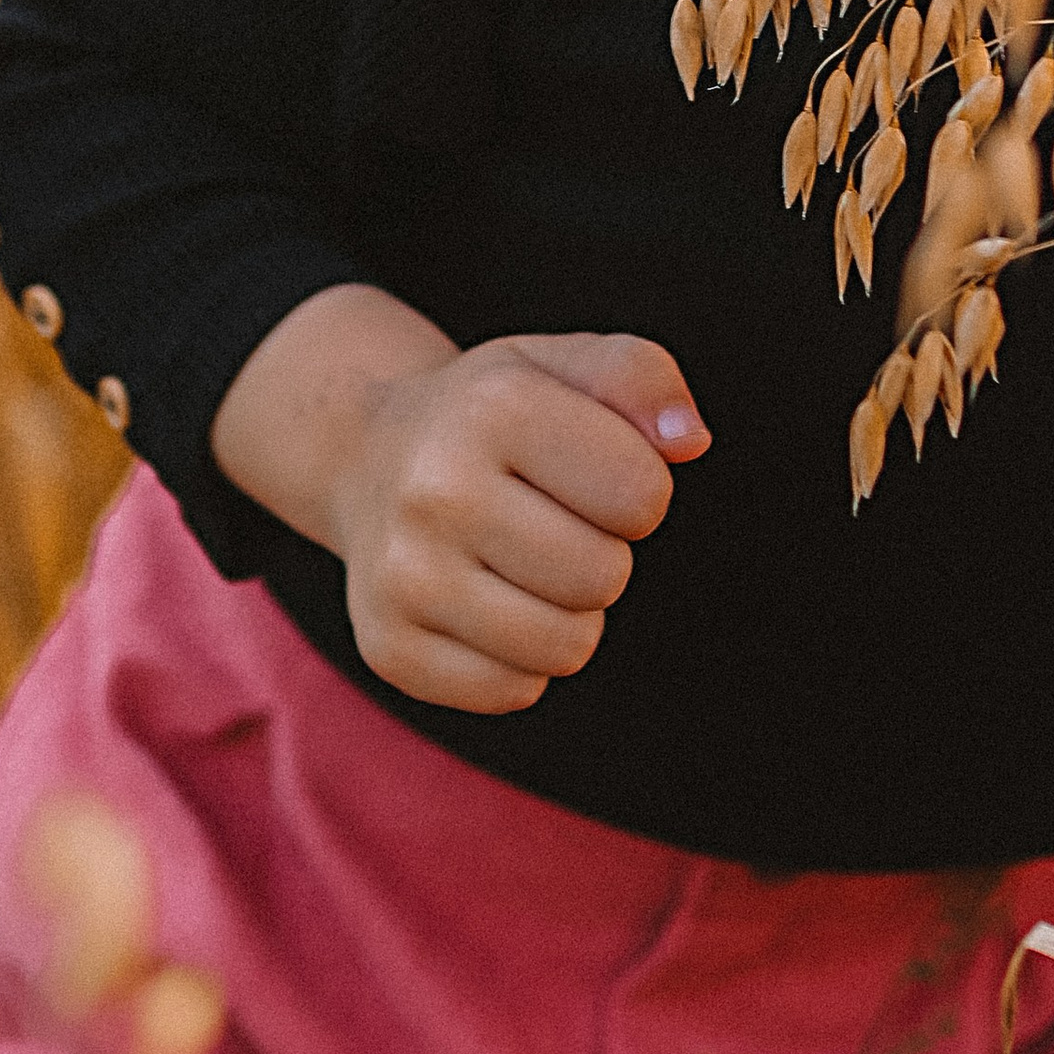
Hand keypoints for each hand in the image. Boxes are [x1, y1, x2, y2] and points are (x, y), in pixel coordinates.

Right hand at [209, 285, 707, 713]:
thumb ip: (642, 378)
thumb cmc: (492, 414)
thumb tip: (689, 439)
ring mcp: (403, 576)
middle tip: (551, 520)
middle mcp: (435, 491)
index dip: (638, 489)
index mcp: (493, 407)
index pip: (642, 496)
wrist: (365, 453)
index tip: (591, 472)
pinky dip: (520, 659)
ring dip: (569, 613)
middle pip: (603, 577)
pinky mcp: (390, 648)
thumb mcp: (563, 363)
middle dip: (601, 553)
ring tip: (523, 562)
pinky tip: (484, 601)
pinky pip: (514, 690)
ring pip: (565, 646)